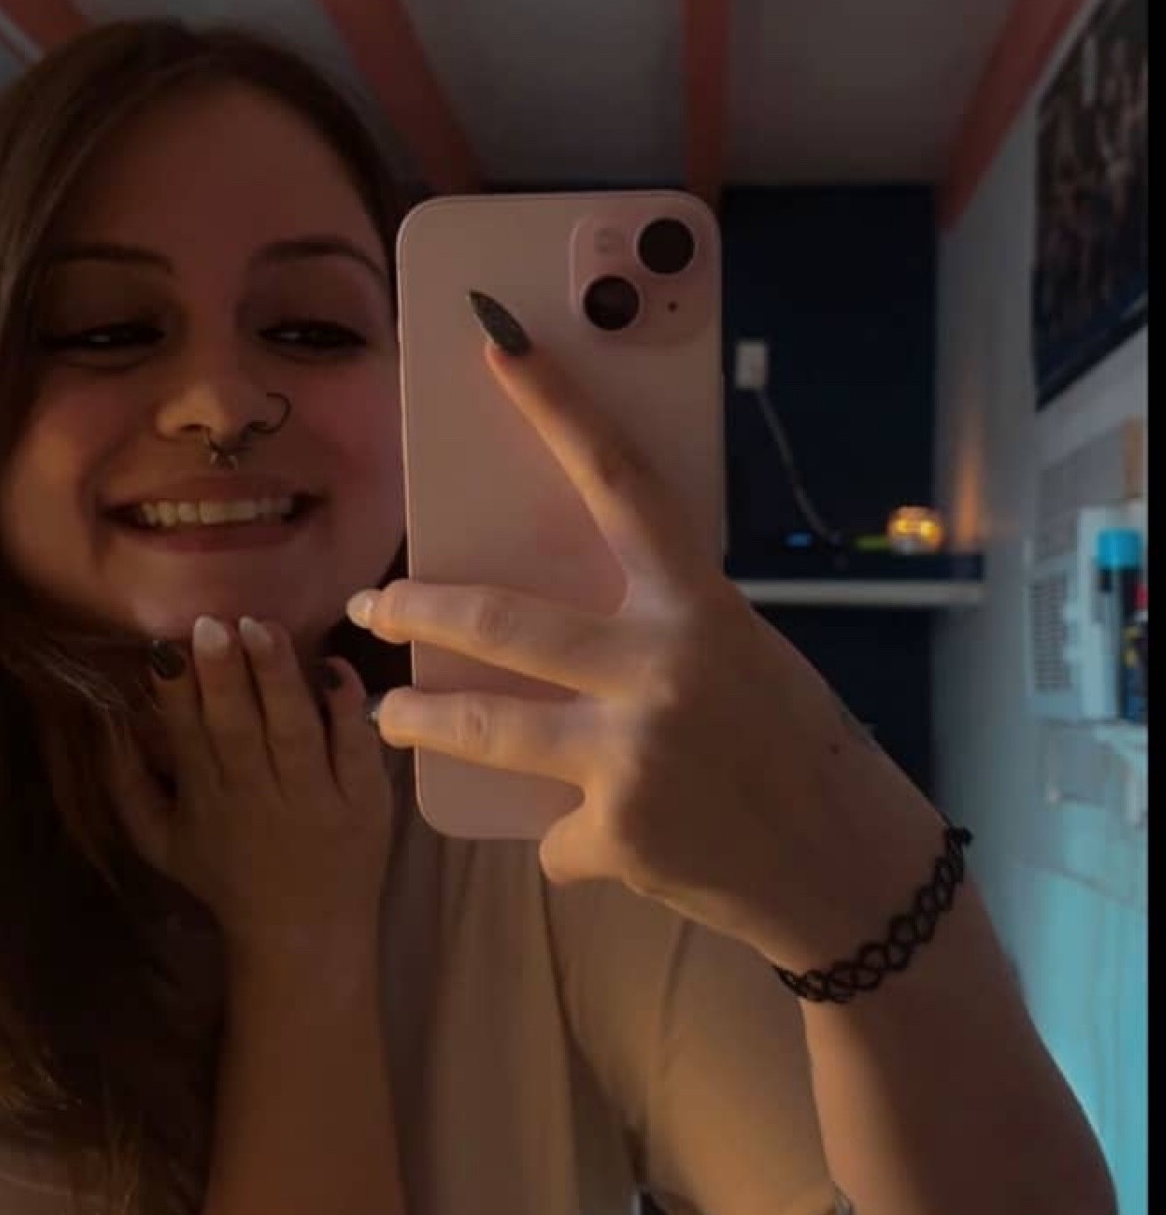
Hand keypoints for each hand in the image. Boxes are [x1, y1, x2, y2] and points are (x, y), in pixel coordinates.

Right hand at [109, 617, 392, 976]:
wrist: (301, 936)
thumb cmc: (227, 877)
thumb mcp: (159, 842)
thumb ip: (124, 784)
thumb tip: (101, 718)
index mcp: (205, 800)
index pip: (187, 737)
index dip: (177, 693)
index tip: (168, 646)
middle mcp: (257, 796)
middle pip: (237, 729)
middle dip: (223, 676)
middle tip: (212, 624)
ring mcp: (314, 799)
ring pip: (293, 731)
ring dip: (278, 678)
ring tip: (263, 629)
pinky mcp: (364, 802)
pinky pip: (355, 748)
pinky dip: (347, 707)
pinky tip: (336, 667)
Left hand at [349, 323, 939, 965]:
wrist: (846, 870)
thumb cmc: (791, 750)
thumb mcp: (735, 660)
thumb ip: (654, 632)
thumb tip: (549, 629)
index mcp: (701, 604)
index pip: (621, 481)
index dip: (557, 407)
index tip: (497, 344)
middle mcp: (662, 664)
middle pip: (501, 620)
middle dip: (416, 610)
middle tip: (368, 605)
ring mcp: (633, 750)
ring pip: (484, 727)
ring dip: (419, 722)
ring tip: (389, 717)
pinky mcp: (616, 829)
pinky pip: (552, 831)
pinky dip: (569, 837)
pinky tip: (611, 845)